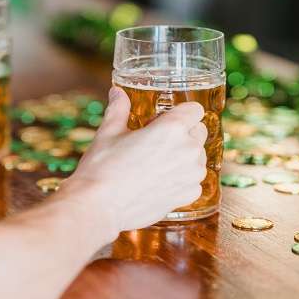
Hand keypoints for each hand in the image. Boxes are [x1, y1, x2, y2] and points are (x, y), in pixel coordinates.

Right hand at [60, 87, 207, 235]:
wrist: (99, 206)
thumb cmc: (102, 167)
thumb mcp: (109, 132)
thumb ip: (118, 108)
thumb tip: (117, 92)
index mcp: (172, 128)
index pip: (195, 110)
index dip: (180, 113)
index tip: (163, 120)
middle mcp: (188, 150)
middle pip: (199, 132)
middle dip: (184, 133)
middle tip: (157, 141)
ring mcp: (191, 175)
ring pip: (198, 157)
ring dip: (185, 156)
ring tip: (157, 163)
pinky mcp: (188, 196)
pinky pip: (194, 181)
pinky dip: (182, 179)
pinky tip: (159, 181)